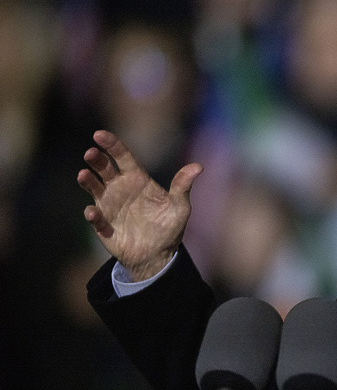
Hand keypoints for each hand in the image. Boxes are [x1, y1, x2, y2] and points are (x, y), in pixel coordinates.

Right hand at [77, 130, 202, 280]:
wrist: (158, 254)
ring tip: (84, 174)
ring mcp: (109, 205)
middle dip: (96, 159)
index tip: (99, 134)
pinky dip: (92, 215)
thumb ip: (183, 186)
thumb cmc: (169, 226)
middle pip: (104, 168)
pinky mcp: (102, 224)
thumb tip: (198, 167)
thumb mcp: (180, 206)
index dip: (111, 145)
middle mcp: (119, 188)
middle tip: (91, 153)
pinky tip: (93, 213)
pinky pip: (95, 217)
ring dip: (87, 181)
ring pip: (93, 188)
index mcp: (137, 179)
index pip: (122, 157)